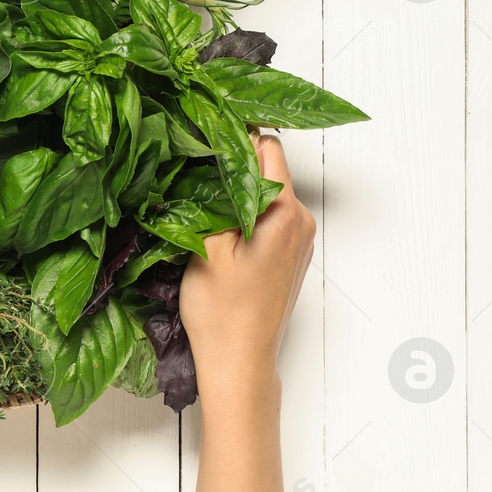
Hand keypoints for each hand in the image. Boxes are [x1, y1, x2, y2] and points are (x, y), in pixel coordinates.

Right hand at [179, 134, 314, 408]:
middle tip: (190, 162)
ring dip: (235, 189)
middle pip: (267, 167)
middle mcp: (301, 221)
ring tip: (197, 197)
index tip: (201, 128)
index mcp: (284, 211)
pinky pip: (268, 216)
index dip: (233, 132)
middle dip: (231, 161)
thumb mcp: (206, 243)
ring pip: (265, 192)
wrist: (240, 363)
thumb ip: (210, 194)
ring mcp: (298, 240)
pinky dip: (244, 212)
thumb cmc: (222, 310)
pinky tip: (215, 224)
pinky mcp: (290, 256)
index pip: (265, 145)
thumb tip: (206, 158)